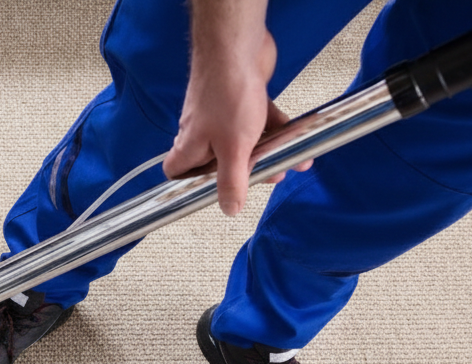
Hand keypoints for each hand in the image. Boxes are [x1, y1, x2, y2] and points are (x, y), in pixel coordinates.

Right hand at [162, 27, 312, 214]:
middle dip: (245, 170)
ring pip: (242, 141)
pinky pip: (259, 120)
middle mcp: (202, 131)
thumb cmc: (227, 93)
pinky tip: (295, 132)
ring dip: (267, 151)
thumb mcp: (233, 149)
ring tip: (290, 158)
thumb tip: (229, 208)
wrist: (238, 47)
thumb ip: (231, 181)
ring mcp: (221, 113)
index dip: (187, 183)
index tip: (207, 191)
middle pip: (216, 160)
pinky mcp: (241, 98)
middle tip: (266, 175)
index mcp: (191, 146)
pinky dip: (276, 128)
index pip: (176, 171)